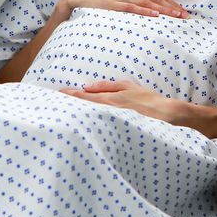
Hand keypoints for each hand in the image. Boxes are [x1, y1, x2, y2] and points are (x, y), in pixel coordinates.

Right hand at [55, 0, 187, 20]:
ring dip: (163, 10)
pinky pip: (132, 7)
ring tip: (175, 16)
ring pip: (147, 2)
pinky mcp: (112, 4)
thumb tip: (151, 7)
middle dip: (172, 7)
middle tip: (185, 16)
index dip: (171, 2)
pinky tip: (155, 15)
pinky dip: (145, 11)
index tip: (183, 11)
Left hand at [60, 80, 176, 123]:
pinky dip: (87, 125)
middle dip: (69, 105)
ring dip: (76, 115)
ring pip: (89, 118)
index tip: (58, 94)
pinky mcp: (117, 131)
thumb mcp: (128, 86)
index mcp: (110, 99)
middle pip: (84, 108)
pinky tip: (80, 126)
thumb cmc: (147, 99)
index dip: (71, 95)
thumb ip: (108, 85)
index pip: (85, 97)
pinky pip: (99, 127)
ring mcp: (112, 122)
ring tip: (61, 114)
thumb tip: (88, 86)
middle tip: (52, 104)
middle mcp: (108, 111)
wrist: (165, 115)